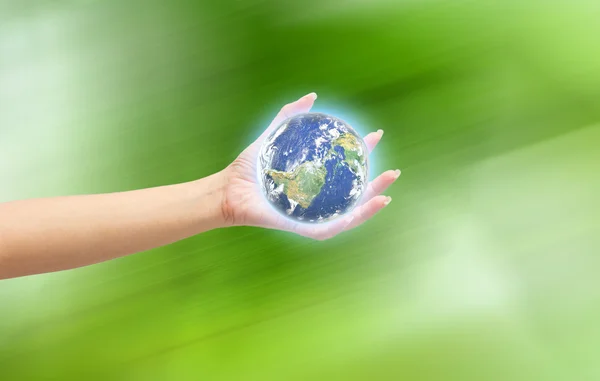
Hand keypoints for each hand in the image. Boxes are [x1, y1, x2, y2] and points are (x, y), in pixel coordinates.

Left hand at [221, 93, 399, 239]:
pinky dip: (346, 222)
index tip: (375, 136)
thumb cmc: (249, 169)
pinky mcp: (300, 227)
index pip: (345, 169)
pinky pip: (328, 229)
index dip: (363, 153)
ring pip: (348, 215)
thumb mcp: (272, 137)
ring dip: (369, 207)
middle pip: (353, 195)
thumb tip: (311, 96)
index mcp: (313, 181)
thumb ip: (289, 118)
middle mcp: (316, 200)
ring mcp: (310, 215)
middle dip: (376, 185)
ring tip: (385, 195)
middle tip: (393, 173)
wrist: (228, 190)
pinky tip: (361, 210)